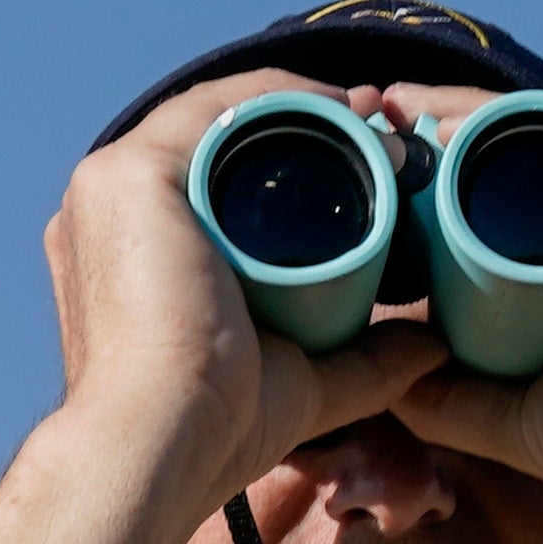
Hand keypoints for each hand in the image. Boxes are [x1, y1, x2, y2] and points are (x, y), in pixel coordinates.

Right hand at [47, 73, 458, 507]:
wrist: (163, 444)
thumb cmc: (216, 431)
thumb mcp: (306, 382)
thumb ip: (365, 363)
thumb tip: (433, 348)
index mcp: (131, 247)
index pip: (213, 172)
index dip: (294, 155)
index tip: (372, 157)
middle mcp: (109, 208)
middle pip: (217, 135)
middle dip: (303, 121)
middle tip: (380, 129)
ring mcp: (109, 186)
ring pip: (218, 115)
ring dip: (300, 104)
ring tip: (371, 116)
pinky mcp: (126, 176)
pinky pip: (214, 112)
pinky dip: (280, 99)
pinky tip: (336, 106)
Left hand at [378, 127, 542, 543]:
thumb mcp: (515, 413)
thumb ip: (452, 394)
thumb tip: (382, 376)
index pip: (529, 192)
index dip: (453, 171)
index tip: (382, 166)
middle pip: (536, 151)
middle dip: (449, 128)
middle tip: (373, 121)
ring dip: (465, 114)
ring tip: (389, 113)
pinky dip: (508, 121)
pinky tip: (442, 116)